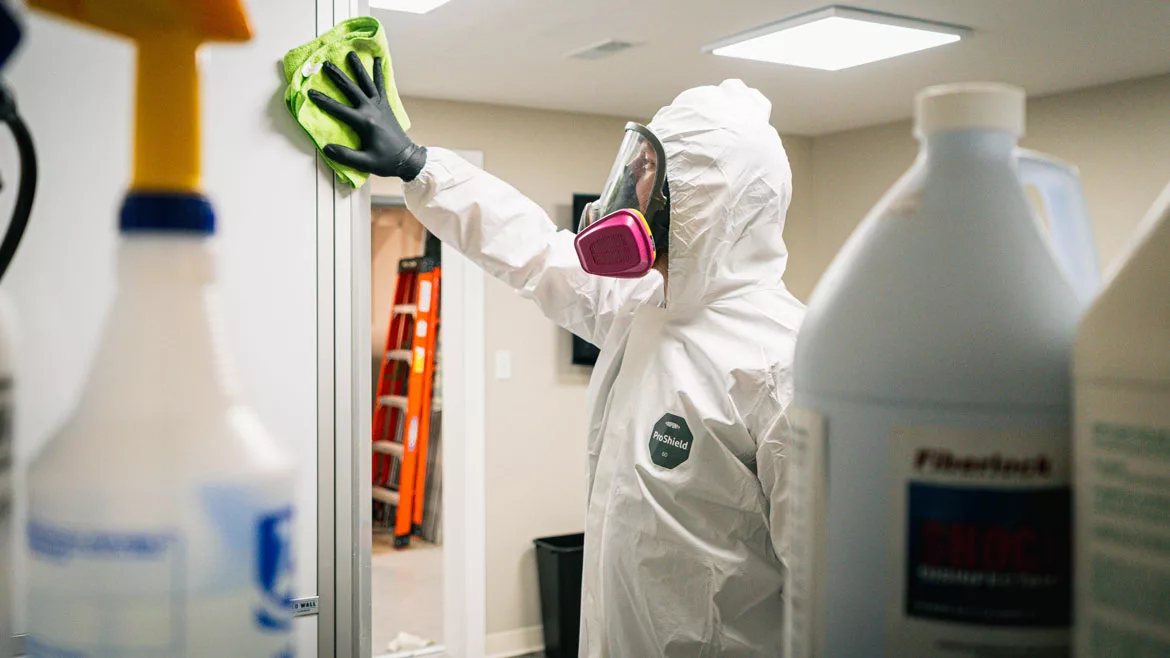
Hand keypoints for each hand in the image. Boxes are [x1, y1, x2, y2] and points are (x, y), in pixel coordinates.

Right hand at [308, 51, 426, 180]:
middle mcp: (372, 109)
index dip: (324, 101)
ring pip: (367, 82)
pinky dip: (379, 73)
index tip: (310, 92)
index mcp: (365, 122)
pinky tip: (377, 60)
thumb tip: (326, 148)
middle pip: (352, 89)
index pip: (339, 109)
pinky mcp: (386, 105)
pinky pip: (381, 85)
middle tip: (326, 64)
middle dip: (338, 76)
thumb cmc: (386, 161)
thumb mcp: (365, 163)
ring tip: (351, 54)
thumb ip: (345, 155)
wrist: (407, 159)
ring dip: (358, 68)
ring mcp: (380, 105)